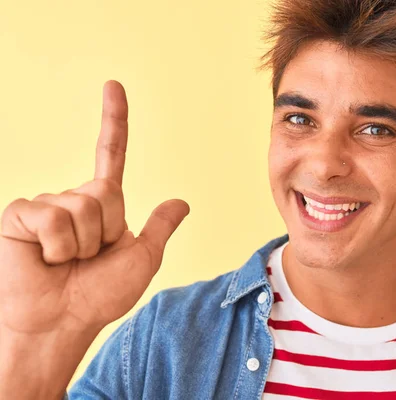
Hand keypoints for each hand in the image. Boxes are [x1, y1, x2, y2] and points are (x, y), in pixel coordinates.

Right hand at [0, 80, 189, 334]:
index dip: (113, 120)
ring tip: (67, 261)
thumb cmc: (99, 296)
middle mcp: (73, 199)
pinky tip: (45, 259)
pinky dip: (57, 246)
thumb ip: (158, 228)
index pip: (109, 153)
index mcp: (101, 206)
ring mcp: (46, 205)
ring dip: (82, 244)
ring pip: (81, 206)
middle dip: (106, 230)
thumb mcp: (141, 260)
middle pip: (105, 191)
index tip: (114, 85)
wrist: (61, 323)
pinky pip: (51, 217)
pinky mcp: (20, 215)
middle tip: (90, 257)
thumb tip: (181, 202)